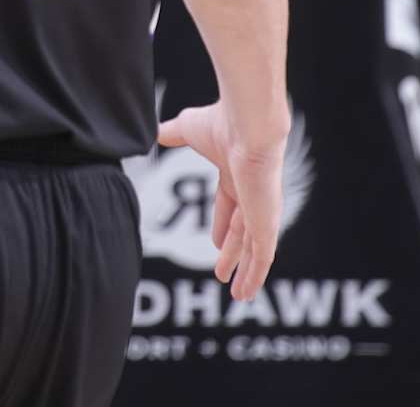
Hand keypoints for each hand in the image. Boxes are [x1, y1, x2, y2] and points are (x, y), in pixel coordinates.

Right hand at [158, 101, 287, 301]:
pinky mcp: (266, 223)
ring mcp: (262, 211)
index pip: (230, 207)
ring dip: (246, 273)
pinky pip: (262, 256)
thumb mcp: (187, 129)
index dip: (222, 226)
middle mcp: (253, 196)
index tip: (217, 244)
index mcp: (237, 175)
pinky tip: (248, 291)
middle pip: (242, 232)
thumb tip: (153, 132)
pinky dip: (256, 274)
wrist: (248, 127)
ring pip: (255, 250)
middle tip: (221, 273)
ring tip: (238, 295)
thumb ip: (171, 133)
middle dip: (233, 253)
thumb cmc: (221, 123)